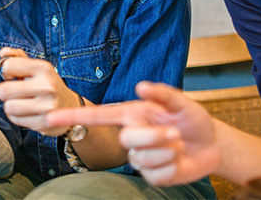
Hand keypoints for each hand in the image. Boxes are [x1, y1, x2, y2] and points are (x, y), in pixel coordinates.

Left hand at [0, 47, 81, 135]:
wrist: (70, 107)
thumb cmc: (48, 85)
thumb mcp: (37, 67)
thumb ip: (18, 57)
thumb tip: (3, 52)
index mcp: (43, 69)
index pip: (8, 66)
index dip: (5, 71)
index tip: (12, 75)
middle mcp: (47, 86)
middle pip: (4, 90)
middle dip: (5, 92)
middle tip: (15, 92)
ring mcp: (46, 106)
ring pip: (8, 107)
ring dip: (11, 106)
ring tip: (21, 102)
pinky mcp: (44, 123)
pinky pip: (15, 119)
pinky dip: (17, 117)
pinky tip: (27, 112)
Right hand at [47, 81, 220, 185]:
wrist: (210, 144)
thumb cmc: (191, 118)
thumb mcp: (181, 102)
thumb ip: (162, 93)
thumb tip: (141, 85)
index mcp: (131, 114)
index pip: (97, 117)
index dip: (73, 117)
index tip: (50, 117)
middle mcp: (131, 135)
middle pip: (127, 139)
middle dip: (154, 137)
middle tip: (176, 134)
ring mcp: (140, 157)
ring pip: (142, 158)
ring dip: (167, 152)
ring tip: (179, 144)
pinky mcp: (152, 175)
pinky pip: (155, 174)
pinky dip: (172, 166)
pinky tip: (178, 160)